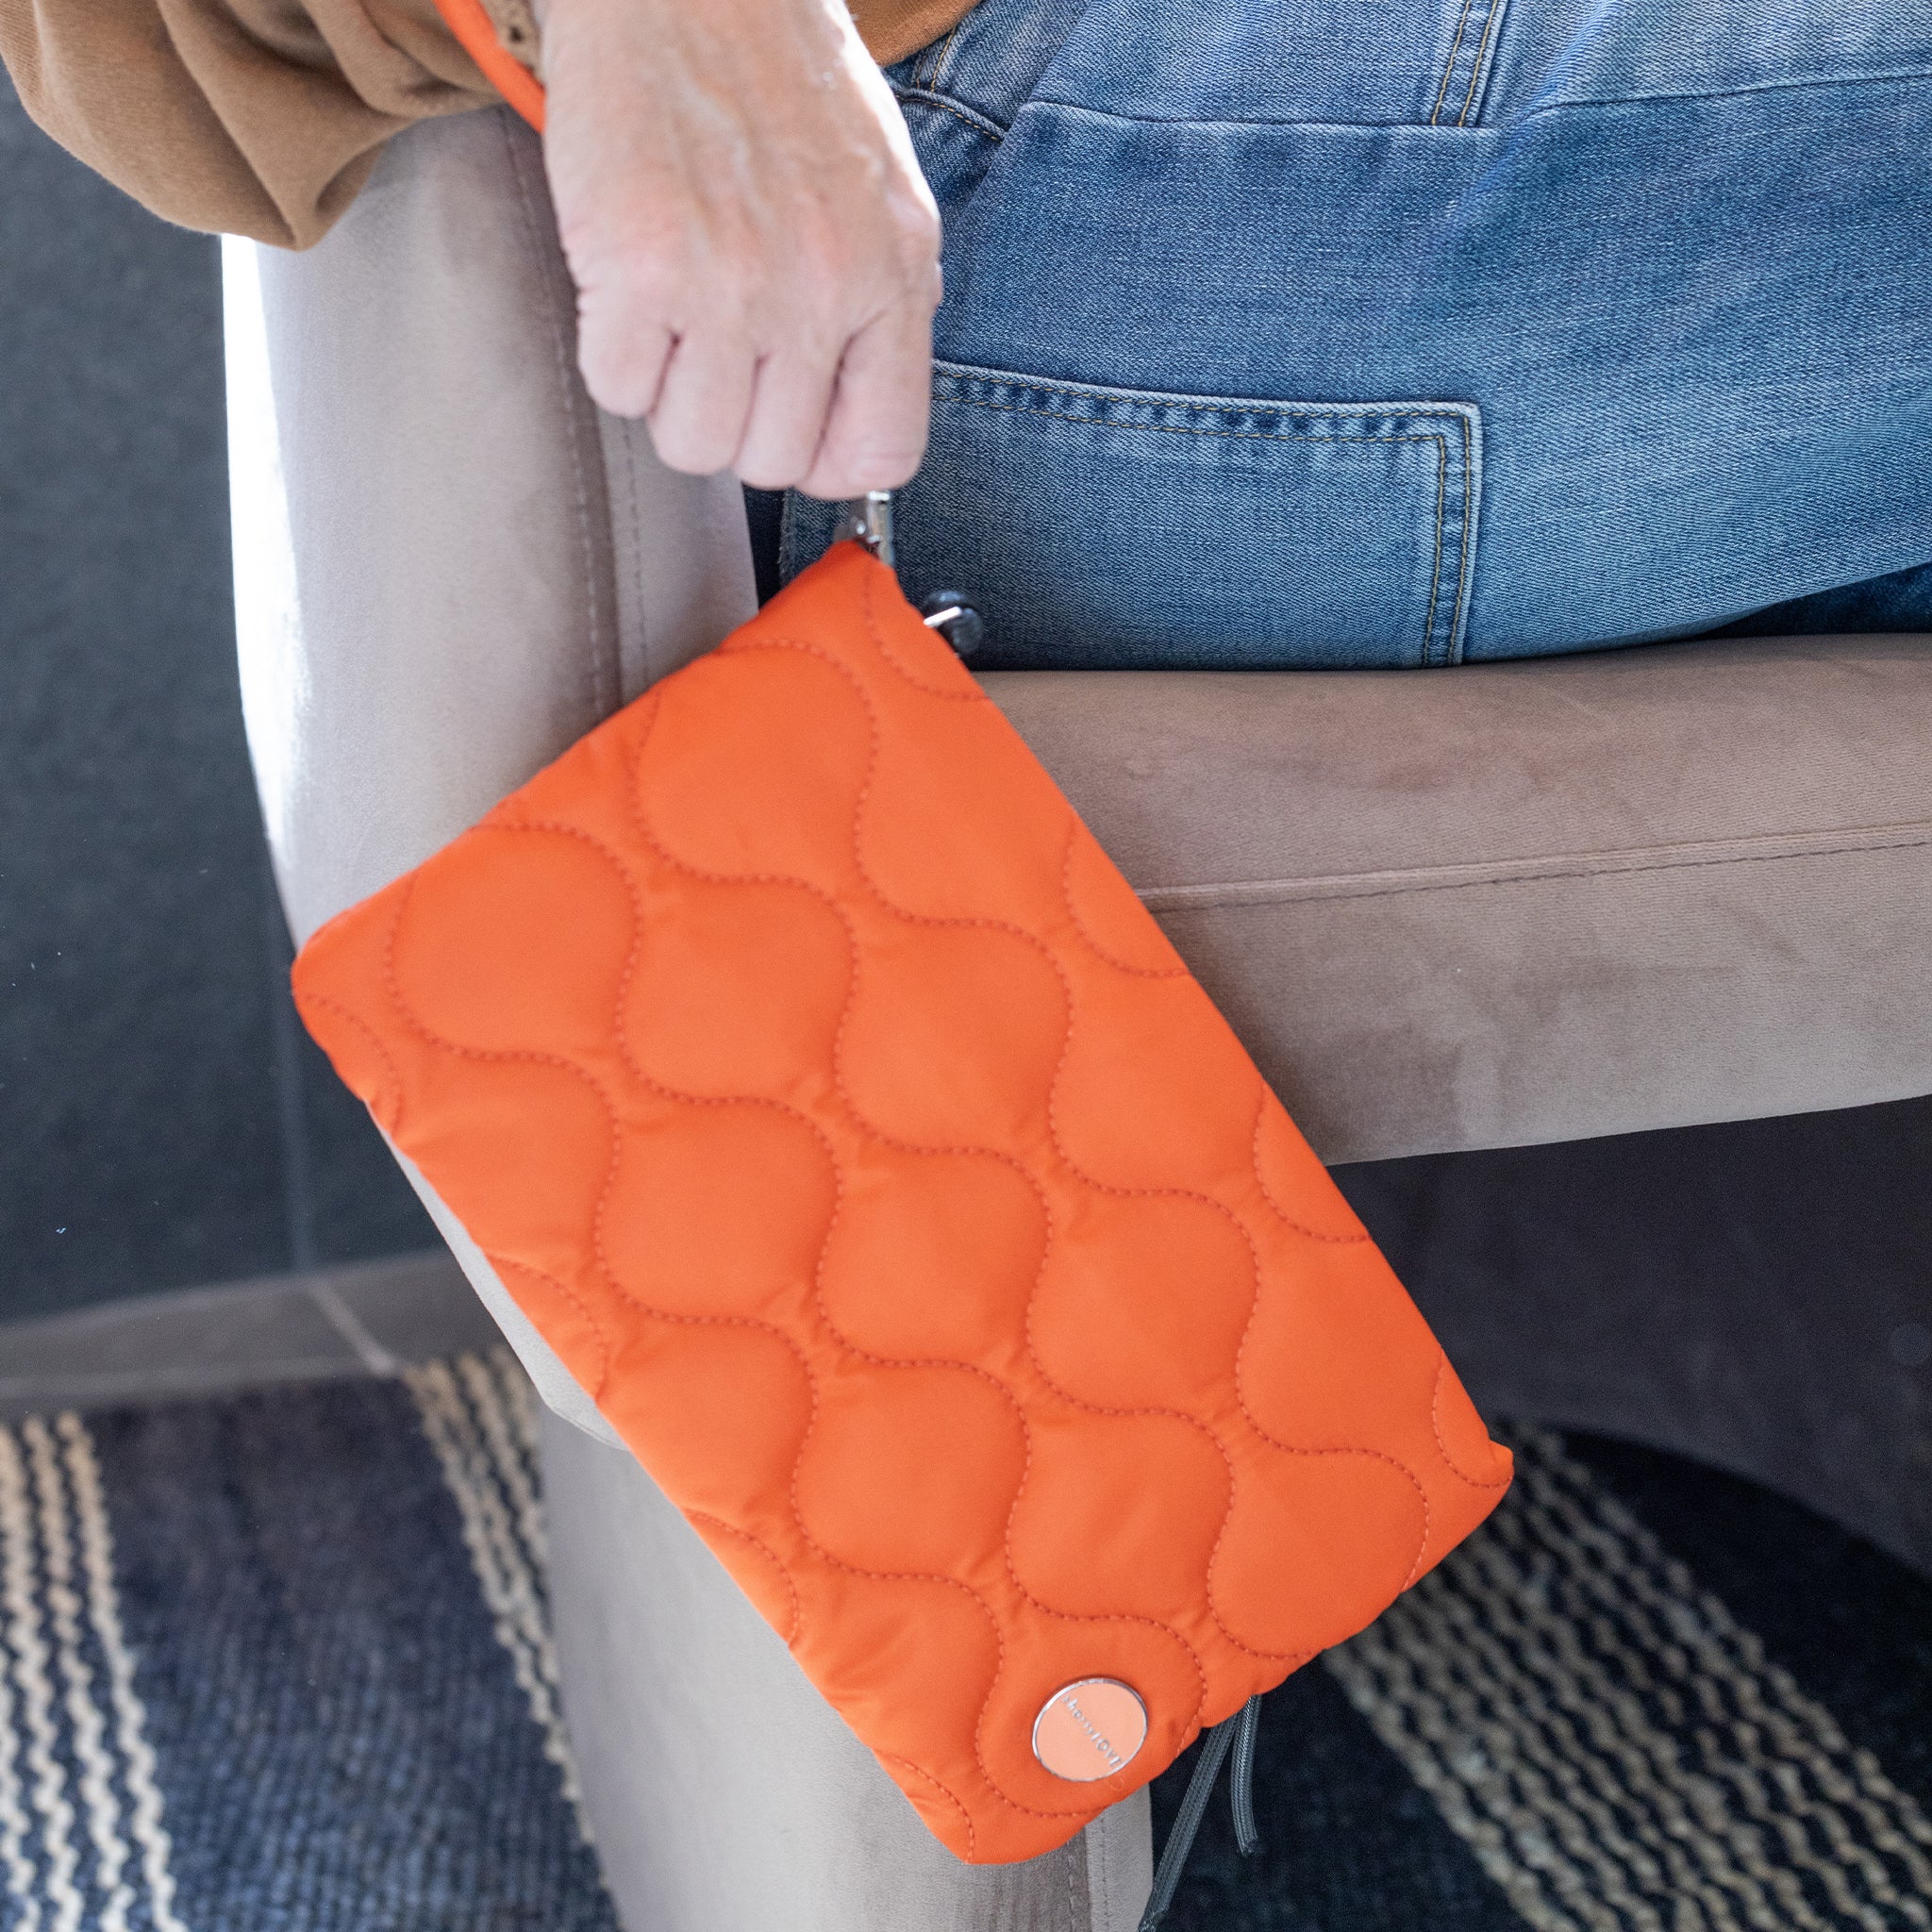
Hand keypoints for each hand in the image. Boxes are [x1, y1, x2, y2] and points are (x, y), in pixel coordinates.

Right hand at [538, 0, 941, 498]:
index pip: (881, 452)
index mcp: (891, 273)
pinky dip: (616, 356)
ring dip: (672, 399)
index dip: (828, 464)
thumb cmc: (780, 82)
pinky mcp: (637, 265)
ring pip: (693, 443)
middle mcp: (818, 288)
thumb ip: (883, 308)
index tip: (795, 438)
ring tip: (675, 319)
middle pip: (771, 462)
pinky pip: (619, 388)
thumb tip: (858, 431)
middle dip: (737, 424)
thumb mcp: (880, 192)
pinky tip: (630, 292)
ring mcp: (728, 283)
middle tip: (718, 352)